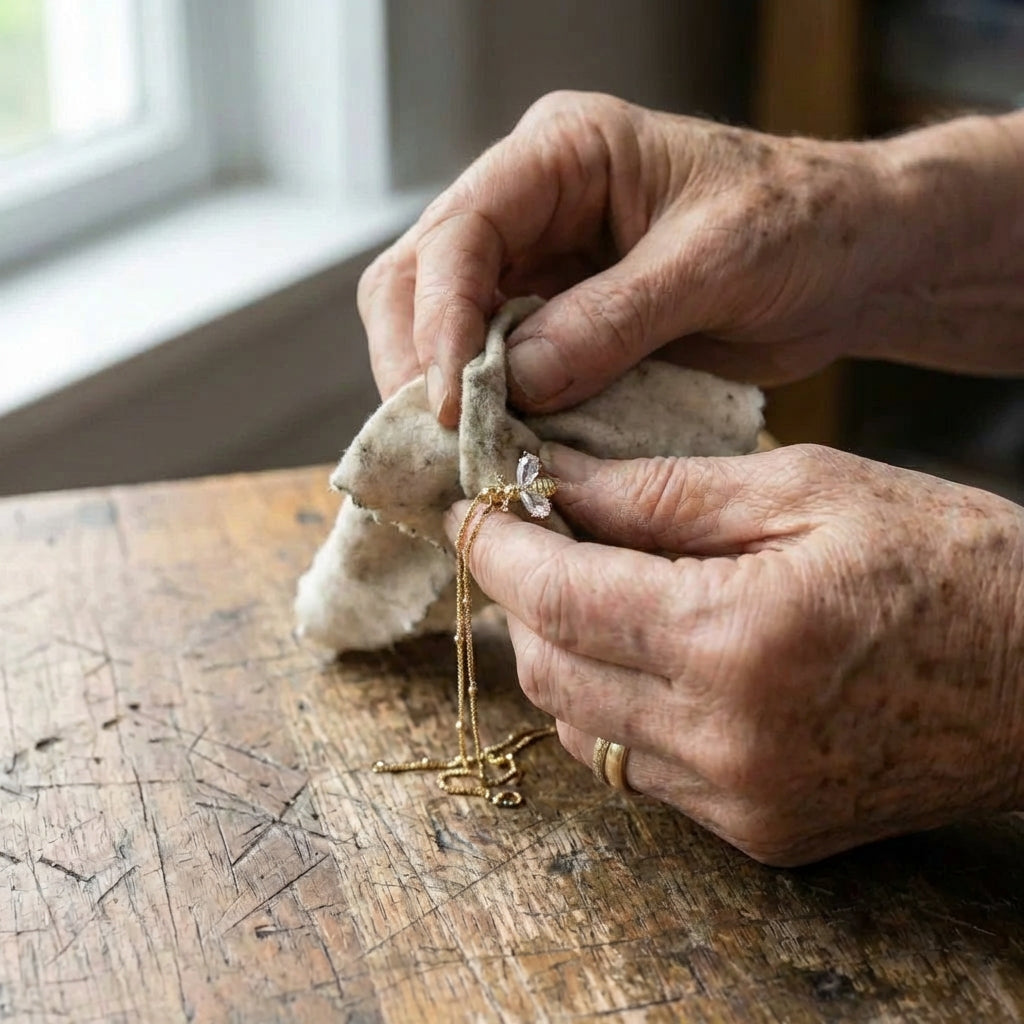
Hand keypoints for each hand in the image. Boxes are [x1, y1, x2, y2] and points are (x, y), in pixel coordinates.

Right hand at [359, 90, 1023, 426]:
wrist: (847, 259)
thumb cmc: (801, 226)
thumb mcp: (715, 262)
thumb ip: (614, 319)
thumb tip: (514, 383)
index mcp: (563, 154)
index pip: (462, 229)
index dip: (439, 318)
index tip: (447, 401)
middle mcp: (531, 203)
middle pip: (419, 277)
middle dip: (417, 360)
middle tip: (436, 441)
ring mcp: (537, 264)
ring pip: (440, 326)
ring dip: (441, 392)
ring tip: (460, 455)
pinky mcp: (554, 321)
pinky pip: (491, 366)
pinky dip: (487, 410)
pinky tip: (497, 448)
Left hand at [444, 443, 1023, 864]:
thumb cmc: (945, 560)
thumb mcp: (804, 488)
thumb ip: (660, 492)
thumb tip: (552, 479)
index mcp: (739, 637)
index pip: (558, 598)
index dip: (496, 549)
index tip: (469, 510)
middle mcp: (726, 738)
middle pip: (550, 669)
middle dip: (522, 598)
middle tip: (532, 537)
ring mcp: (739, 799)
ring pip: (580, 726)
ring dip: (563, 652)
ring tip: (594, 589)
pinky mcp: (757, 832)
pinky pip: (634, 768)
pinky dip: (613, 705)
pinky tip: (648, 653)